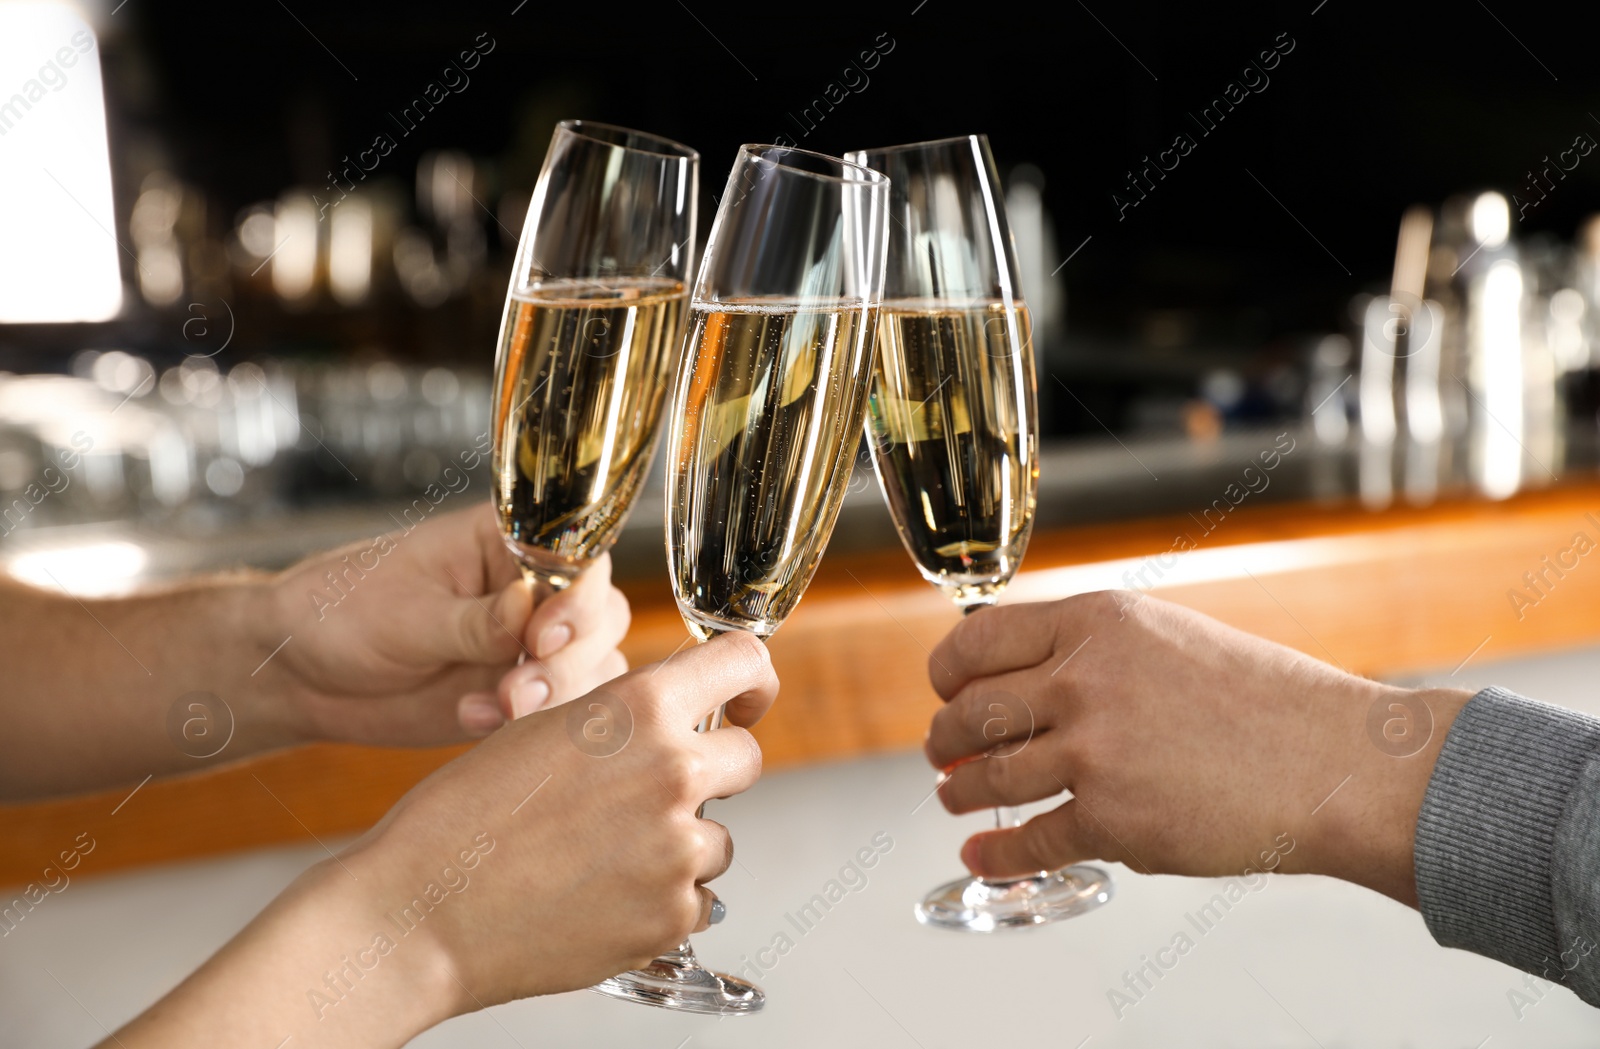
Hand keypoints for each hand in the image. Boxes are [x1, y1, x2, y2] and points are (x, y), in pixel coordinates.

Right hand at [104, 632, 775, 1047]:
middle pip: (746, 758)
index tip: (745, 701)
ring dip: (679, 843)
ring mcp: (677, 850)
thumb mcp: (539, 727)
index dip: (750, 682)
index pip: (743, 664)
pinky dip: (660, 900)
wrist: (419, 913)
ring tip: (601, 855)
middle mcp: (671, 771)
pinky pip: (696, 899)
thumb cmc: (459, 819)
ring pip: (719, 837)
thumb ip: (618, 716)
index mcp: (638, 707)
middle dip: (710, 772)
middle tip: (650, 793)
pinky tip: (598, 896)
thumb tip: (670, 717)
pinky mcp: (671, 916)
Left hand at [265, 502, 629, 745]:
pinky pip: (564, 709)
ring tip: (494, 710)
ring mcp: (532, 642)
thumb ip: (471, 620)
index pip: (575, 554)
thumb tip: (530, 609)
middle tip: (516, 691)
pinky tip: (474, 720)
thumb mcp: (401, 614)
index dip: (576, 596)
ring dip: (556, 695)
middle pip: (600, 616)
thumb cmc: (340, 613)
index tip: (541, 634)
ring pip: (594, 666)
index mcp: (504, 541)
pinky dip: (532, 723)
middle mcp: (532, 587)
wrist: (303, 674)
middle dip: (567, 660)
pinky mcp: (522, 689)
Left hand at [924, 591, 1471, 905]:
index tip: (944, 689)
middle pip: (970, 710)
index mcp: (1096, 623)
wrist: (1336, 762)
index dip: (947, 671)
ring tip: (956, 792)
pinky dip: (996, 851)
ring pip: (988, 774)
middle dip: (944, 735)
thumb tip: (1020, 682)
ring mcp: (1096, 753)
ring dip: (960, 788)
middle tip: (943, 748)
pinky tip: (982, 852)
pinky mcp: (1115, 822)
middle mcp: (1084, 680)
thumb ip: (1091, 650)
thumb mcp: (1167, 636)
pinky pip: (1030, 840)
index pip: (977, 640)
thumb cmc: (1264, 701)